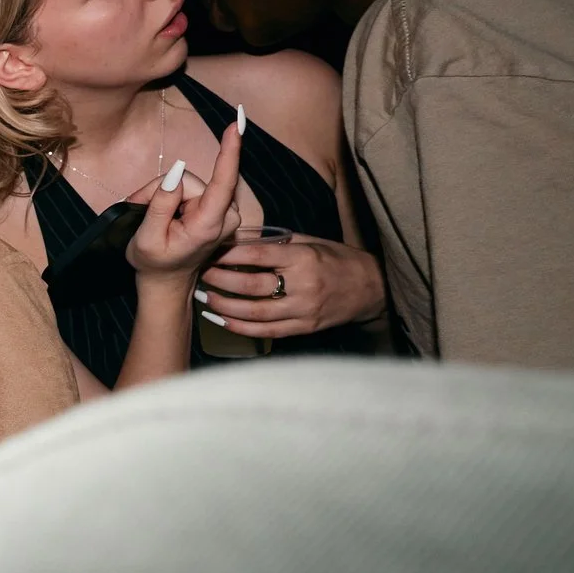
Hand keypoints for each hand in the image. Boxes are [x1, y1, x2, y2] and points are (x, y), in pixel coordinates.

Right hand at [125, 121, 244, 284]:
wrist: (167, 283)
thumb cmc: (154, 264)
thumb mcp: (147, 238)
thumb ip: (160, 203)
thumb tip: (176, 172)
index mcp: (209, 224)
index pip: (222, 182)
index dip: (229, 151)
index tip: (236, 125)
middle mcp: (224, 216)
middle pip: (190, 180)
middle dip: (163, 190)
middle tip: (144, 213)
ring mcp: (223, 212)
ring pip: (189, 183)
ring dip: (166, 195)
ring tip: (154, 219)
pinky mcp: (218, 208)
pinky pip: (192, 189)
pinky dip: (174, 197)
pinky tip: (166, 215)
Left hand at [197, 233, 386, 338]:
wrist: (371, 288)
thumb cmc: (337, 260)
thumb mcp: (311, 243)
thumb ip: (278, 244)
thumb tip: (239, 240)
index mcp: (304, 258)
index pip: (258, 256)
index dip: (229, 255)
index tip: (210, 251)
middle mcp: (303, 286)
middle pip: (252, 286)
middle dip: (221, 280)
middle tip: (201, 274)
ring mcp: (304, 310)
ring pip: (255, 313)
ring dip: (225, 307)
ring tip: (204, 299)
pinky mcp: (305, 328)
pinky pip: (267, 332)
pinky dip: (241, 328)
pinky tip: (222, 321)